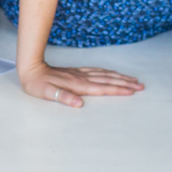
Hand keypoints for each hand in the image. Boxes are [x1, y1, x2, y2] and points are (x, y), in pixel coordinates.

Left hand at [19, 62, 144, 108]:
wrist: (31, 69)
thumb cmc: (37, 84)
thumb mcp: (47, 93)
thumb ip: (63, 97)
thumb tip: (78, 103)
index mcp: (78, 85)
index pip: (102, 89)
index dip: (118, 90)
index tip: (132, 91)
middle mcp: (82, 78)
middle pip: (108, 81)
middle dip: (125, 84)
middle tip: (141, 86)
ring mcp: (80, 74)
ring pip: (105, 75)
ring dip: (120, 77)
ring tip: (133, 79)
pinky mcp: (77, 72)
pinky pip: (97, 71)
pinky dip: (108, 72)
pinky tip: (113, 73)